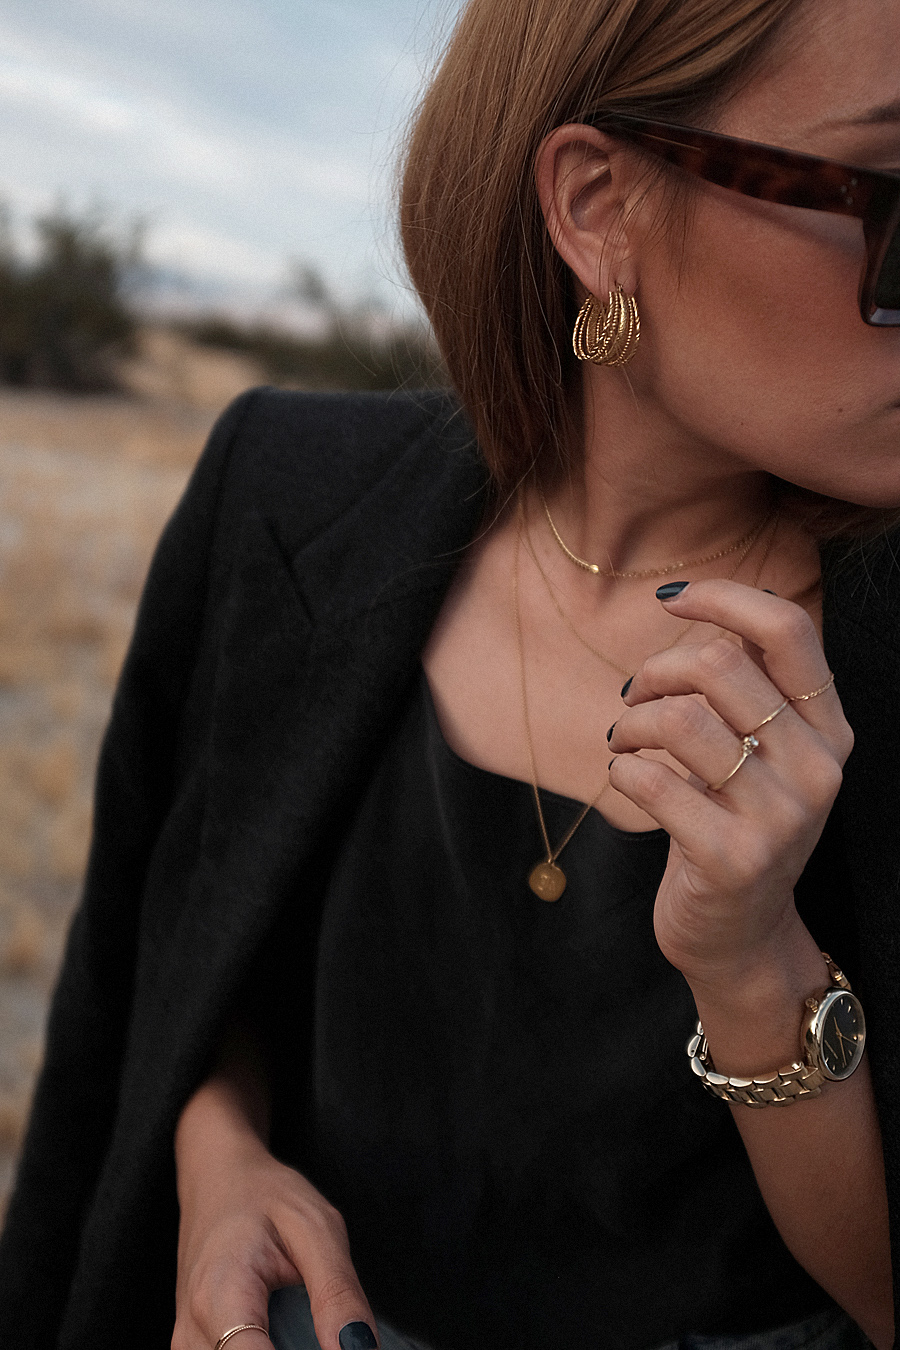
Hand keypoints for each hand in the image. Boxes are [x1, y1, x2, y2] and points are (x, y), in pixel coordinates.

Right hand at [173, 1106, 377, 1349]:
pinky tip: (292, 1334)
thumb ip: (337, 1292)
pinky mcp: (193, 1349)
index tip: (337, 1344)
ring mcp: (187, 1345)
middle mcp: (192, 1332)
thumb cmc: (264, 1194)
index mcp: (220, 1297)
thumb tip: (360, 1349)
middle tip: (331, 1326)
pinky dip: (270, 1349)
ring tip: (313, 1324)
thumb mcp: (316, 1226)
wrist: (217, 1179)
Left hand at [607, 580, 852, 993]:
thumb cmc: (734, 823)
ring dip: (631, 722)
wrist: (740, 935)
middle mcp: (818, 768)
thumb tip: (697, 606)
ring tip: (622, 740)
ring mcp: (781, 817)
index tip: (670, 599)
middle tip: (634, 696)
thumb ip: (745, 685)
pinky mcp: (733, 858)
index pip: (789, 630)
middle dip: (656, 671)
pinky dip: (621, 770)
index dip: (724, 597)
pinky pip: (652, 782)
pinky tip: (624, 778)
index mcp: (829, 729)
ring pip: (681, 719)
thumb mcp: (761, 752)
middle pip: (720, 666)